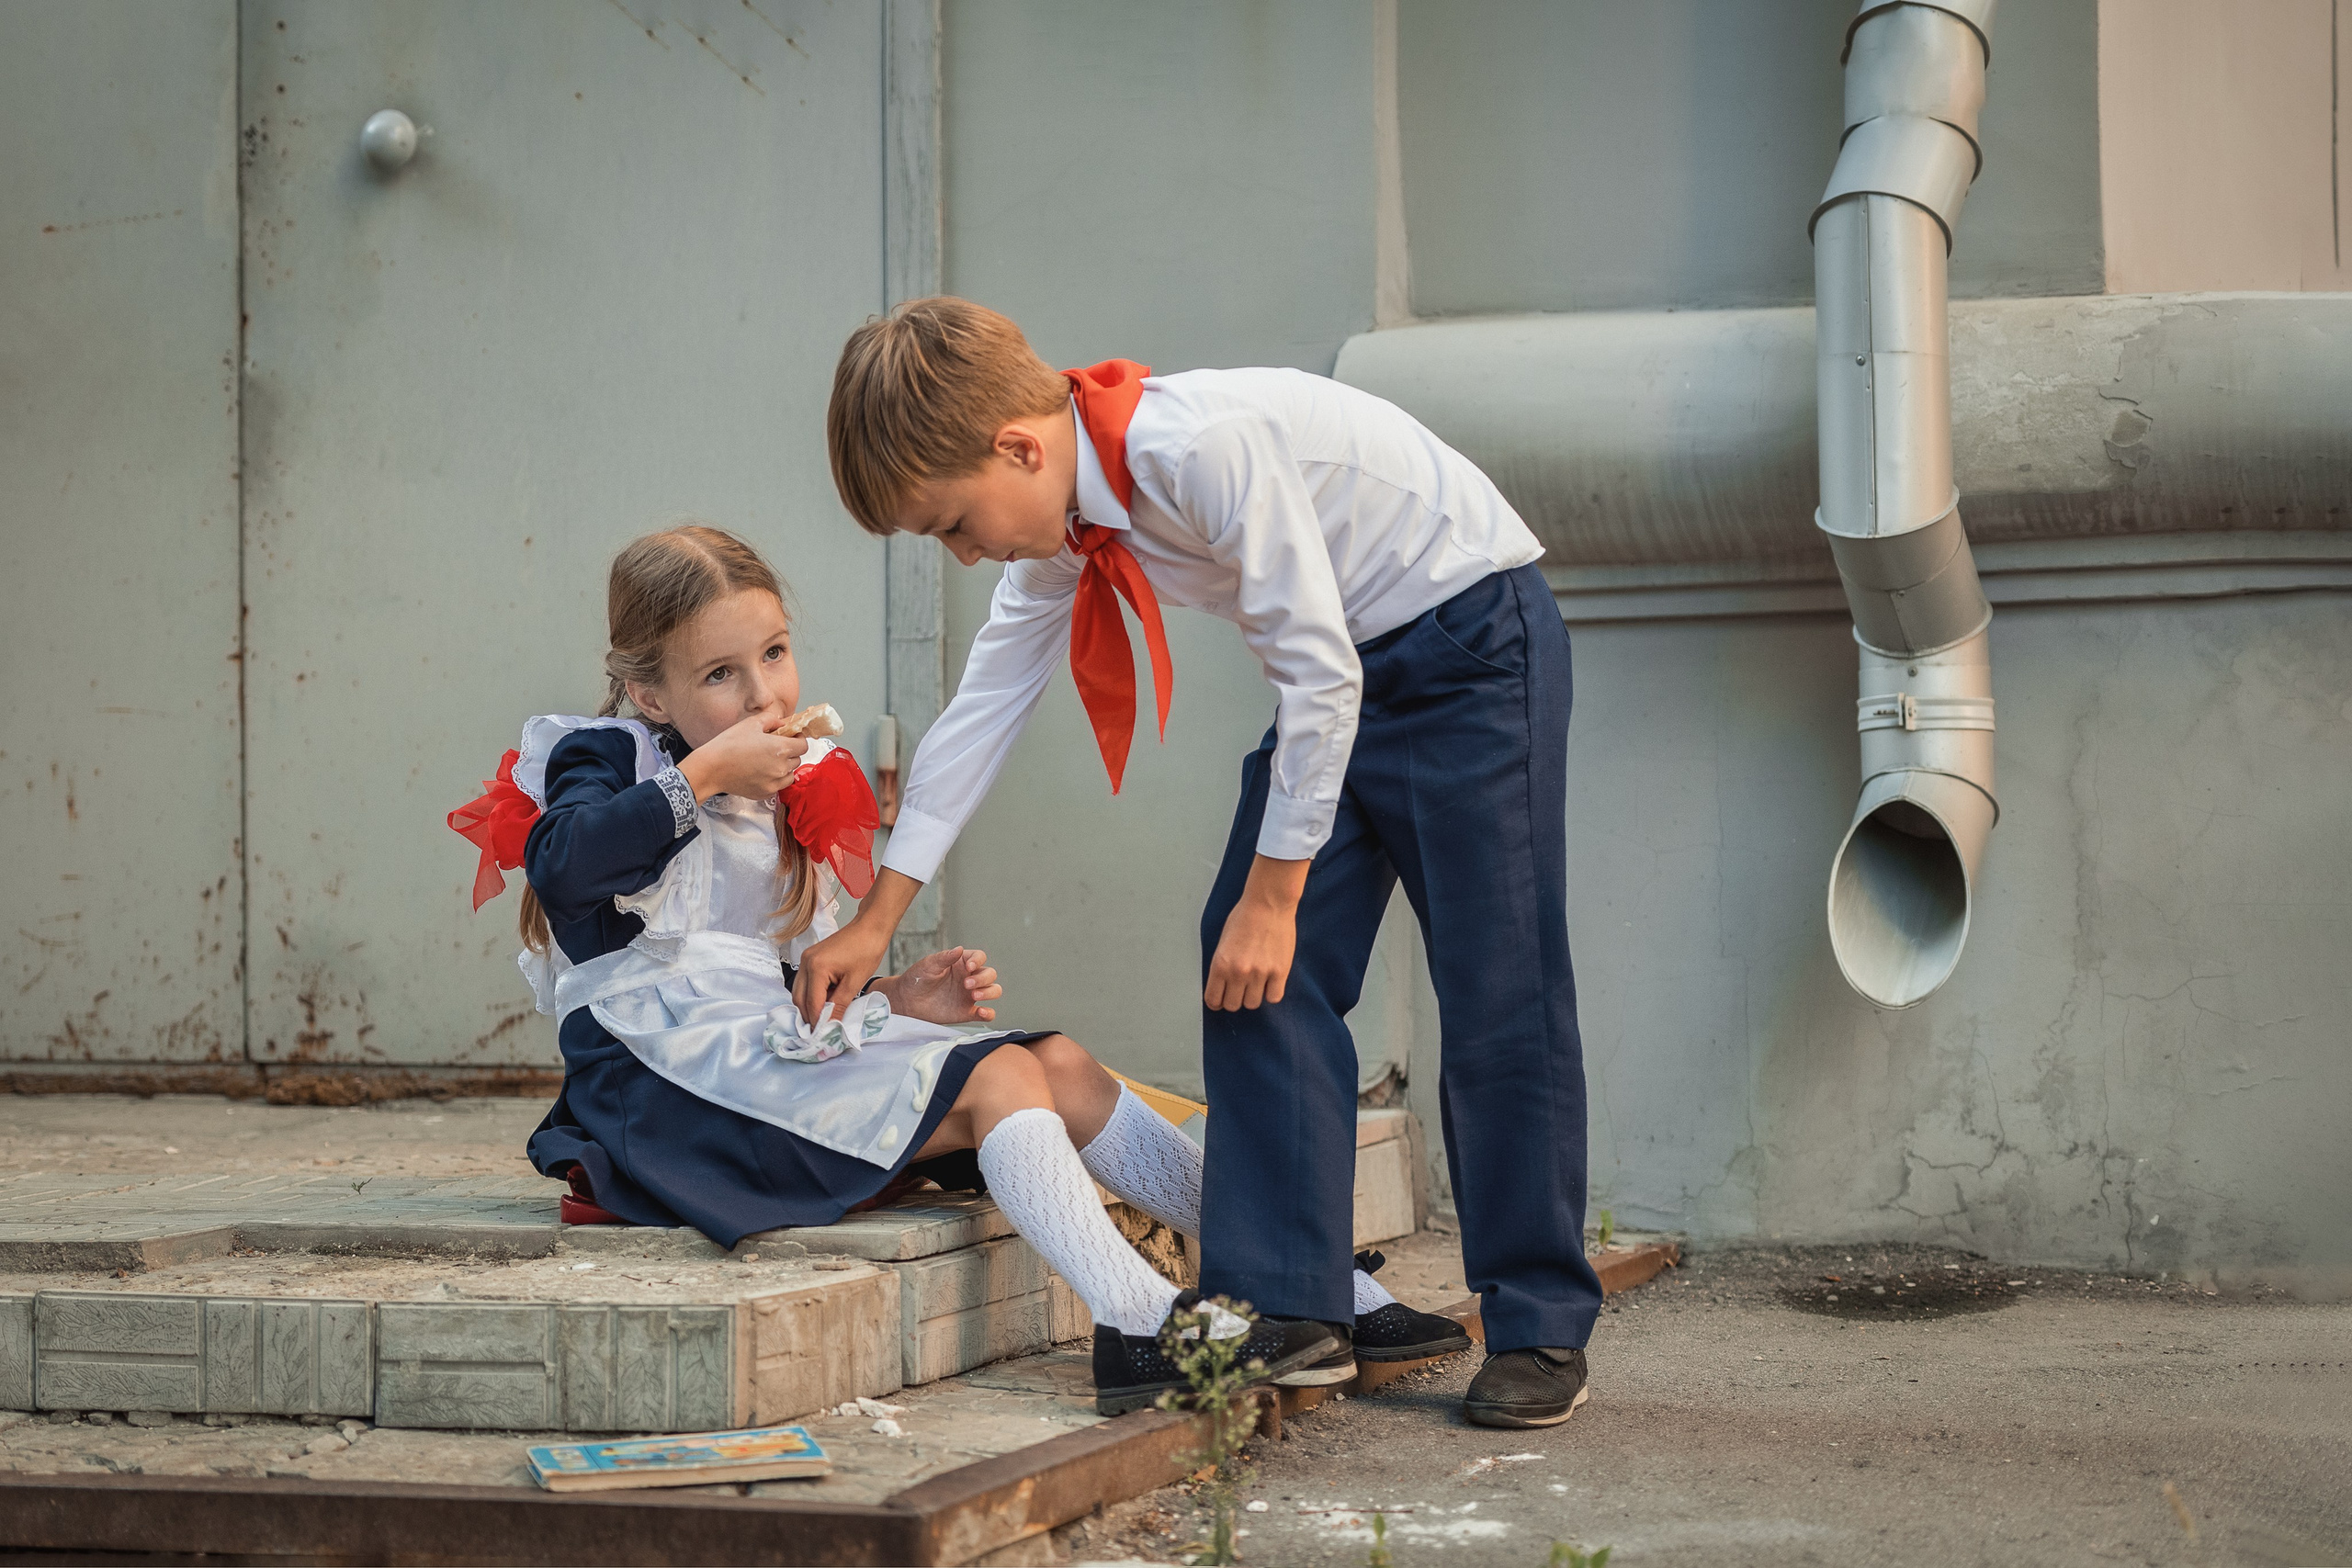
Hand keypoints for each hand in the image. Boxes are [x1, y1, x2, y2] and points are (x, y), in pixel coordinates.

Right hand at [676, 712, 806, 802]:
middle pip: (797, 760)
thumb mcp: (751, 723)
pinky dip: (774, 779)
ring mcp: (774, 783)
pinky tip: (761, 772)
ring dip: (784, 767)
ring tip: (769, 760)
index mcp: (781, 749)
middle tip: (776, 746)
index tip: (792, 736)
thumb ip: (771, 719)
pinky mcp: (765, 794)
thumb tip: (782, 723)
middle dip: (790, 751)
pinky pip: (778, 786)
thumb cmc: (729, 744)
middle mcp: (781, 768)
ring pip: (789, 775)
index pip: (803, 745)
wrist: (711, 768)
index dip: (799, 739)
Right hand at [794, 915, 892, 1023]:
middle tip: (823, 1033)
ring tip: (826, 1019)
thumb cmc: (867, 950)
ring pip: (800, 992)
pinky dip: (813, 996)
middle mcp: (805, 963)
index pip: (812, 1004)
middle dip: (810, 1017)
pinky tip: (827, 1003)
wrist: (870, 926)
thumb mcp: (855, 983)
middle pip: (799, 1000)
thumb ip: (840, 1006)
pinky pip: (806, 983)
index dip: (818, 1023)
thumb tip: (832, 1027)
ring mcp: (806, 959)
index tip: (825, 1039)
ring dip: (810, 1007)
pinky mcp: (810, 959)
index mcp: (816, 968)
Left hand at [886, 946, 1001, 1025]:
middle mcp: (969, 978)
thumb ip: (945, 957)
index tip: (969, 966)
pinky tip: (981, 1011)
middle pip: (990, 974)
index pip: (980, 957)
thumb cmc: (916, 979)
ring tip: (974, 995)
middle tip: (966, 984)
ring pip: (993, 991)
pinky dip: (988, 1013)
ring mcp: (970, 995)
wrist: (906, 1002)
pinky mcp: (967, 1012)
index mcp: (961, 963)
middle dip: (982, 978)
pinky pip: (986, 1013)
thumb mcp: (929, 965)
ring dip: (989, 992)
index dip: (978, 960)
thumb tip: (959, 949)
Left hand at [1204, 854, 1309, 1009]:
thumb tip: (1223, 985)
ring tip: (1256, 982)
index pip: (1214, 999)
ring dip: (1253, 995)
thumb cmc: (1245, 917)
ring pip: (1253, 1004)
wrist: (1268, 903)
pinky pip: (1274, 997)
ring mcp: (1260, 973)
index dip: (1217, 1001)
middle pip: (1233, 1005)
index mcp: (1220, 964)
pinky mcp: (1280, 972)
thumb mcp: (1223, 942)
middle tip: (1240, 989)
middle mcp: (1239, 972)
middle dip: (1235, 999)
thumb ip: (1222, 966)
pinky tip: (1270, 981)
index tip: (1222, 999)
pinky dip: (1271, 993)